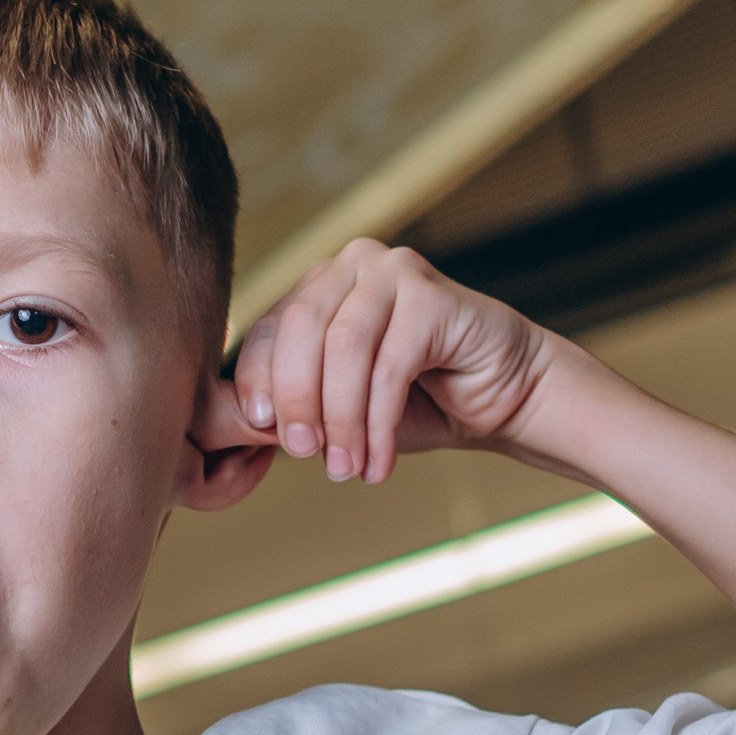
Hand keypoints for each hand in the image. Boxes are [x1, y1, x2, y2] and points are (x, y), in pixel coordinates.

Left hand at [200, 240, 553, 482]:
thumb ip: (291, 406)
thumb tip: (231, 423)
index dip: (259, 381)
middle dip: (298, 401)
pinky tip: (379, 463)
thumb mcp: (338, 406)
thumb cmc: (417, 403)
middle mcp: (352, 265)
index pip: (268, 328)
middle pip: (299, 329)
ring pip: (342, 348)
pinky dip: (378, 424)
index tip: (263, 431)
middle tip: (308, 456)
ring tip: (348, 469)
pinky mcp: (433, 295)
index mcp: (319, 284)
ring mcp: (394, 271)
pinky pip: (389, 366)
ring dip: (341, 420)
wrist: (504, 398)